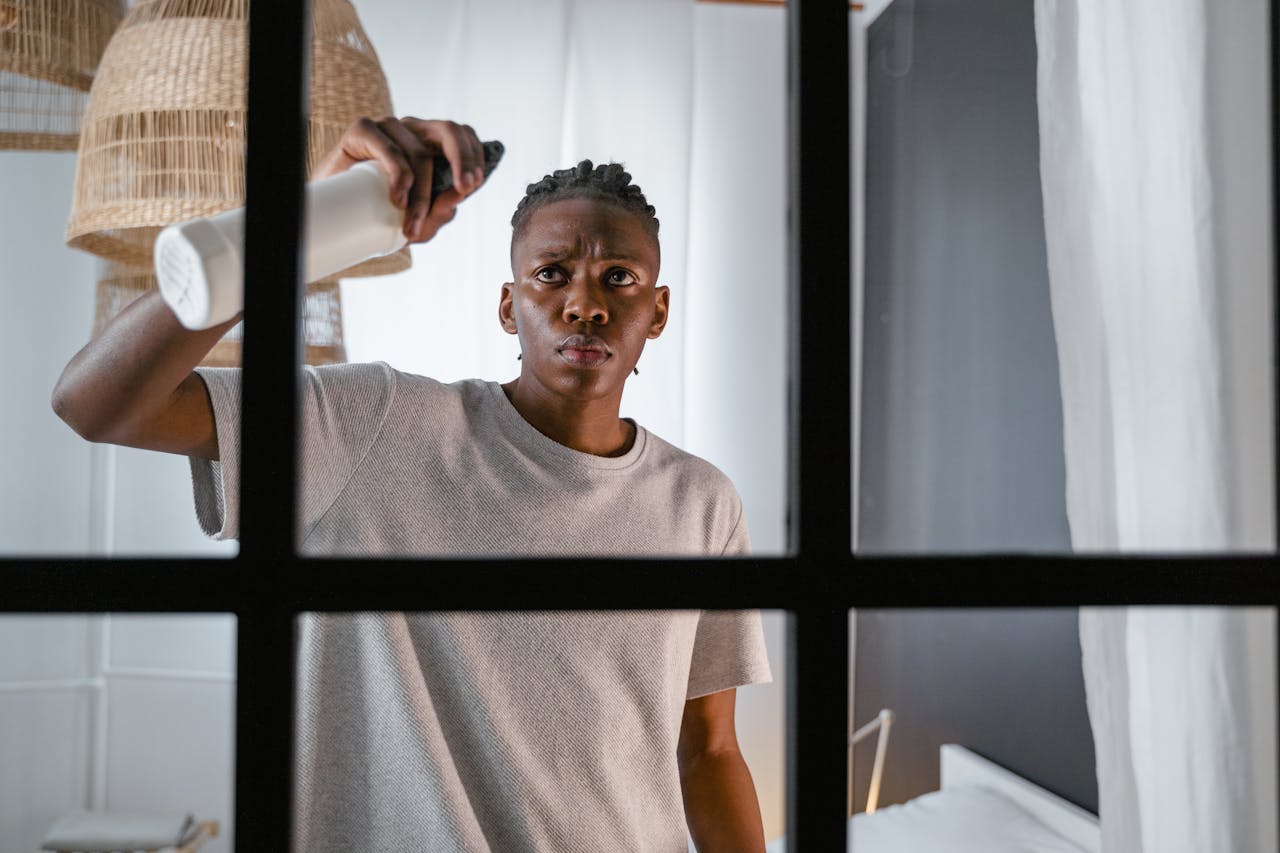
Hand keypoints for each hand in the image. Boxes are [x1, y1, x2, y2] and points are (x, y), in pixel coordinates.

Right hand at [312, 116, 488, 242]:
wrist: (339, 213)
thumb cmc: (382, 213)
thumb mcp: (419, 220)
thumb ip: (442, 210)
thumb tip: (459, 194)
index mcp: (431, 143)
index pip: (462, 136)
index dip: (474, 156)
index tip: (474, 184)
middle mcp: (412, 130)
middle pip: (449, 131)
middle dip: (462, 160)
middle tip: (465, 189)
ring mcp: (388, 128)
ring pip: (420, 153)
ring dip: (422, 194)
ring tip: (413, 224)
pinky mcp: (363, 131)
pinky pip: (391, 150)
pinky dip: (399, 177)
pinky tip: (398, 199)